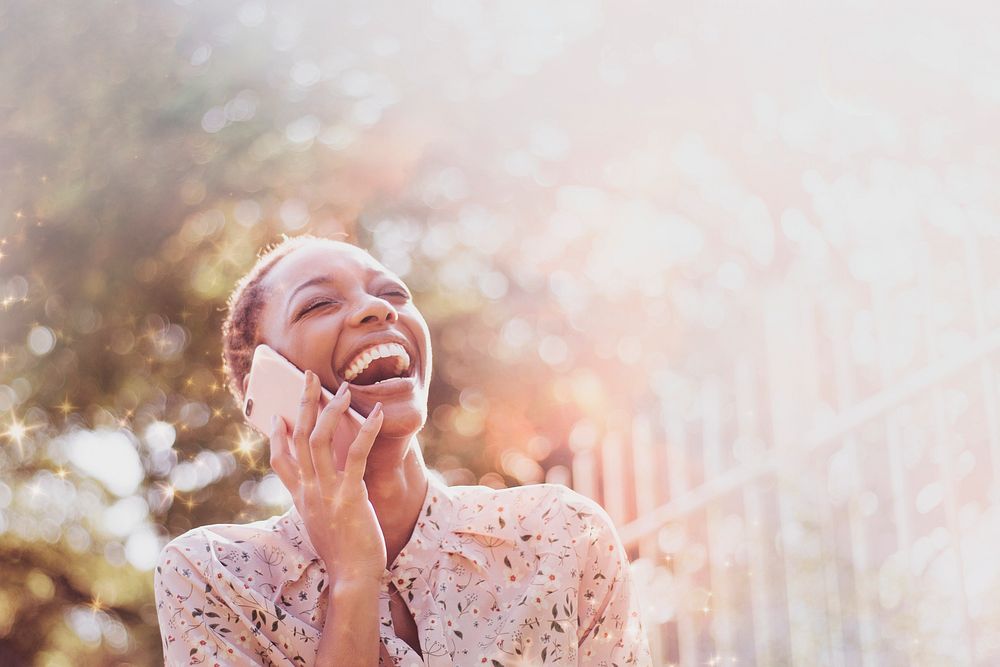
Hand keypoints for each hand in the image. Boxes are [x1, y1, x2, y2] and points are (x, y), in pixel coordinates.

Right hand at [269, 370, 386, 583]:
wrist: (351, 578)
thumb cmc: (343, 553)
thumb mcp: (322, 524)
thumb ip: (318, 502)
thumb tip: (322, 486)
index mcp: (300, 498)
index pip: (280, 461)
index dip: (277, 436)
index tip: (278, 416)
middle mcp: (308, 491)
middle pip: (298, 438)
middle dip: (302, 403)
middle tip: (308, 376)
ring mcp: (325, 491)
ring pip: (319, 440)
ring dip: (331, 410)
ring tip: (344, 389)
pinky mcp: (349, 495)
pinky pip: (354, 455)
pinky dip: (366, 431)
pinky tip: (377, 414)